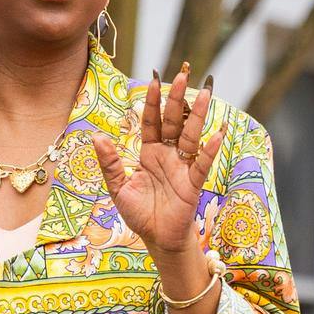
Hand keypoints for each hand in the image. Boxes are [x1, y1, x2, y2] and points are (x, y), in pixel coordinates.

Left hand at [92, 65, 217, 260]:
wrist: (157, 239)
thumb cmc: (139, 213)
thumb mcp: (117, 187)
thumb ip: (109, 163)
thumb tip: (96, 137)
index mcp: (149, 153)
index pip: (151, 121)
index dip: (152, 102)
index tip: (154, 79)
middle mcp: (168, 155)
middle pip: (173, 121)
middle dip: (177, 99)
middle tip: (183, 74)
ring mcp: (182, 167)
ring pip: (190, 136)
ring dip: (198, 115)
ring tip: (205, 93)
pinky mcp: (192, 184)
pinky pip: (202, 164)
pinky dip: (209, 150)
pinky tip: (217, 134)